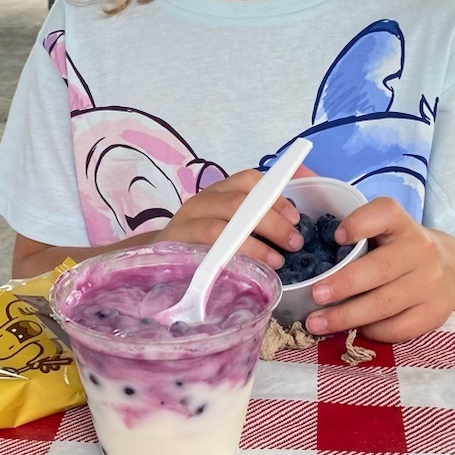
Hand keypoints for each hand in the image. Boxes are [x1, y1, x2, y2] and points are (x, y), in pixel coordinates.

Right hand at [156, 169, 303, 270]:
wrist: (158, 260)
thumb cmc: (205, 244)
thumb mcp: (230, 225)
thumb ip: (256, 221)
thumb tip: (294, 225)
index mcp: (220, 192)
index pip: (249, 181)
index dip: (275, 197)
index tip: (296, 218)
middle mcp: (202, 201)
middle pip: (239, 203)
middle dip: (271, 222)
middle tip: (294, 243)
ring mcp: (186, 223)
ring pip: (221, 227)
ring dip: (254, 245)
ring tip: (277, 261)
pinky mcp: (175, 246)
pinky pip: (204, 251)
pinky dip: (229, 260)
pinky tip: (246, 273)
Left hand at [304, 197, 454, 342]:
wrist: (453, 270)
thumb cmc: (400, 248)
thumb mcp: (386, 229)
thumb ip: (357, 231)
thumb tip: (309, 249)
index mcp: (402, 223)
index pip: (384, 214)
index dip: (360, 223)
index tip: (336, 237)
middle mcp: (420, 250)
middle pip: (380, 269)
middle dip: (344, 284)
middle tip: (315, 295)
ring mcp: (430, 283)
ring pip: (385, 304)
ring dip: (346, 316)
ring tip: (316, 323)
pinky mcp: (434, 312)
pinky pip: (397, 328)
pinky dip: (371, 331)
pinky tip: (352, 330)